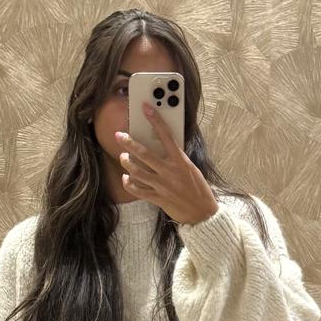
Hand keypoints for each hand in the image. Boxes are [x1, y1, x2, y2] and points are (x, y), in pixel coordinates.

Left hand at [115, 103, 218, 225]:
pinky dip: (129, 183)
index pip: (167, 136)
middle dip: (129, 143)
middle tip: (119, 135)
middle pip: (145, 154)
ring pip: (137, 172)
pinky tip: (126, 177)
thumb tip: (162, 145)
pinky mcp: (158, 198)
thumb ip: (177, 158)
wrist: (202, 213)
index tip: (146, 108)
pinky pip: (138, 190)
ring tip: (123, 157)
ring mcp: (163, 186)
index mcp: (181, 161)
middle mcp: (170, 172)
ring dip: (127, 163)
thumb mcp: (190, 168)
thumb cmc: (198, 188)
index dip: (156, 120)